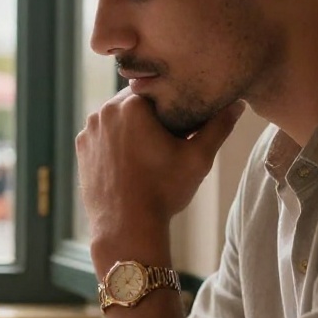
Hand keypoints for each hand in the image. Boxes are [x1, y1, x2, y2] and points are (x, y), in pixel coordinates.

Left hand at [76, 90, 243, 249]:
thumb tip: (236, 104)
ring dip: (131, 127)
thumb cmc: (163, 192)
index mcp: (131, 105)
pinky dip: (115, 142)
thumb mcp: (197, 158)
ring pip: (117, 118)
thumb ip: (218, 127)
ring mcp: (89, 131)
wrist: (126, 228)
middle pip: (134, 102)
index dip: (172, 103)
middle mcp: (103, 112)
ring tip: (150, 150)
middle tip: (169, 137)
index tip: (183, 122)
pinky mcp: (81, 149)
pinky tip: (131, 160)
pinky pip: (102, 135)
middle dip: (151, 114)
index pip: (157, 89)